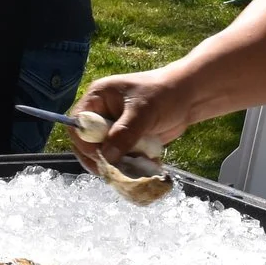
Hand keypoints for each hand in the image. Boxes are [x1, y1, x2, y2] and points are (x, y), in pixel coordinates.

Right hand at [68, 69, 190, 173]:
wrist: (188, 97)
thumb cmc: (163, 95)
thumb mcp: (142, 112)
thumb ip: (123, 134)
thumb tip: (107, 157)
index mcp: (97, 98)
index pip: (77, 125)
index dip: (85, 144)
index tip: (102, 156)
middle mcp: (101, 114)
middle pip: (86, 143)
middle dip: (100, 158)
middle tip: (116, 169)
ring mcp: (113, 128)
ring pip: (103, 154)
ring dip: (116, 164)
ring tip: (133, 169)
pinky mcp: (125, 140)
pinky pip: (119, 158)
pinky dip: (128, 165)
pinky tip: (142, 166)